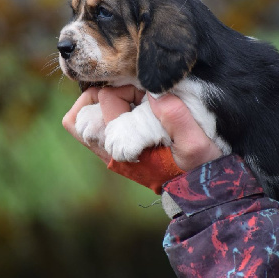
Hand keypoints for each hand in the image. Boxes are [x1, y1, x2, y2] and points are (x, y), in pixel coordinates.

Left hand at [62, 86, 221, 171]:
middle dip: (105, 94)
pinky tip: (129, 108)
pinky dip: (103, 111)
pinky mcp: (112, 151)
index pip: (107, 101)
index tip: (150, 95)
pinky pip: (90, 127)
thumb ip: (176, 117)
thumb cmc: (198, 165)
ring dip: (100, 103)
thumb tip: (153, 92)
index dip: (128, 89)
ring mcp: (108, 153)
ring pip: (80, 122)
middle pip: (79, 116)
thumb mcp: (196, 143)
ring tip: (129, 99)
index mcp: (126, 149)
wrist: (197, 188)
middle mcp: (110, 153)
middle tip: (132, 94)